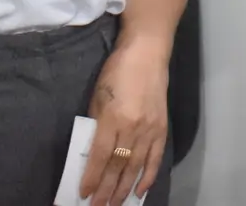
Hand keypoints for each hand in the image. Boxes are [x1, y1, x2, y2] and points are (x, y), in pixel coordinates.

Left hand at [80, 44, 168, 205]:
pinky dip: (148, 176)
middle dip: (106, 190)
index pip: (101, 156)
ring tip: (115, 205)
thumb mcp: (98, 96)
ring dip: (124, 188)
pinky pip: (155, 158)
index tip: (83, 194)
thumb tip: (93, 152)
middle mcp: (133, 127)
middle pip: (118, 166)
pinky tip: (140, 191)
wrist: (147, 54)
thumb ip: (97, 124)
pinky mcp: (162, 128)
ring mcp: (150, 129)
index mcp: (113, 118)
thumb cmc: (116, 71)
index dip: (92, 178)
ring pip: (135, 166)